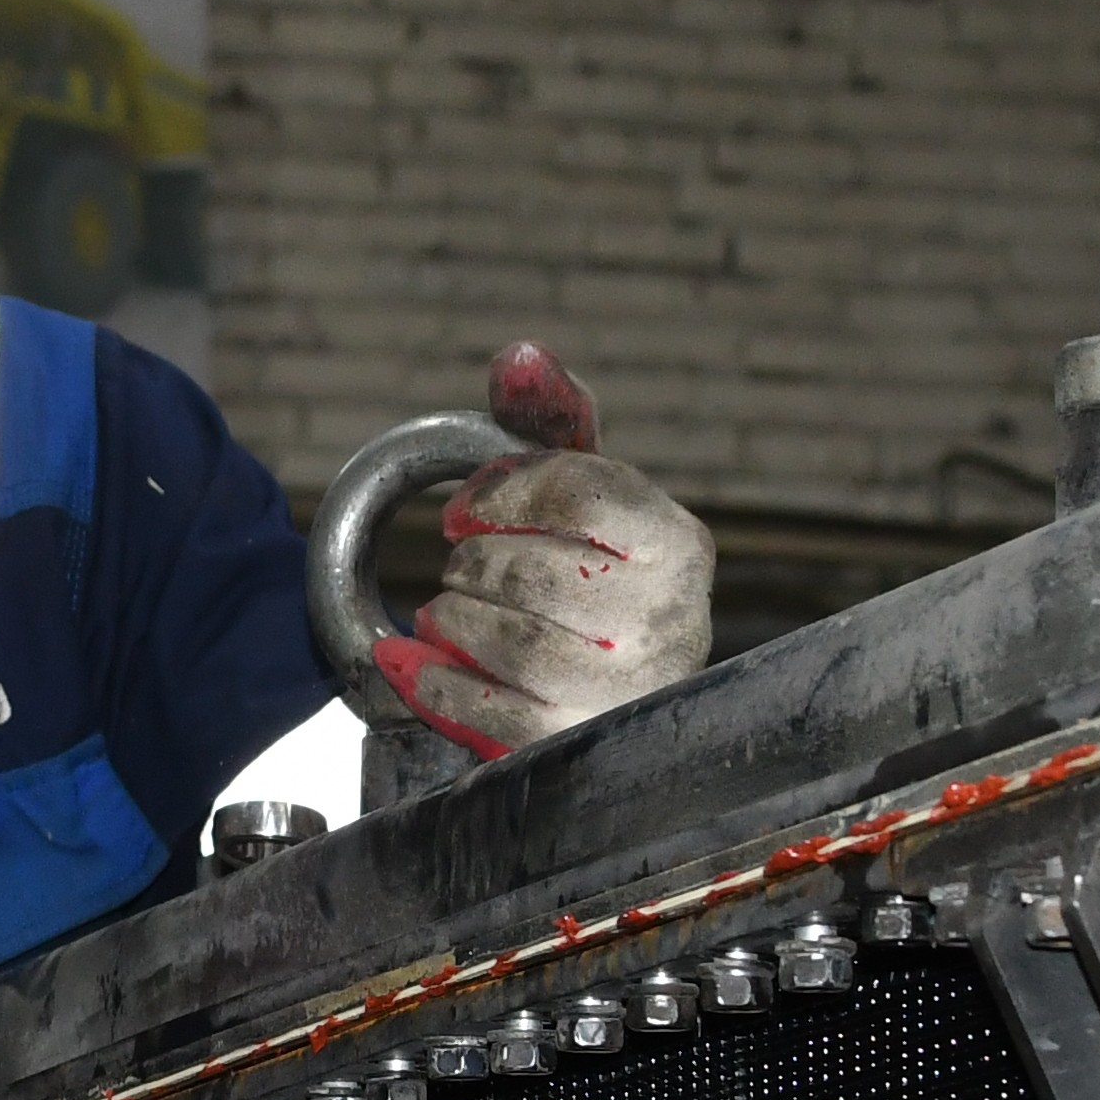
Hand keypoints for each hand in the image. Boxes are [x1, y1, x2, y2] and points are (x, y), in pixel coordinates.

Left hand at [370, 342, 714, 759]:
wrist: (630, 693)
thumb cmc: (601, 576)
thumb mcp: (590, 495)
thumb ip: (550, 421)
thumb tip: (517, 357)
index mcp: (680, 543)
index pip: (579, 492)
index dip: (500, 494)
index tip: (462, 513)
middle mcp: (672, 618)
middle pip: (537, 572)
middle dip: (474, 565)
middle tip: (459, 566)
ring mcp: (633, 687)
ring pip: (516, 643)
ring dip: (456, 620)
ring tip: (446, 611)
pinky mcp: (585, 742)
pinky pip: (497, 713)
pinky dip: (441, 683)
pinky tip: (420, 664)